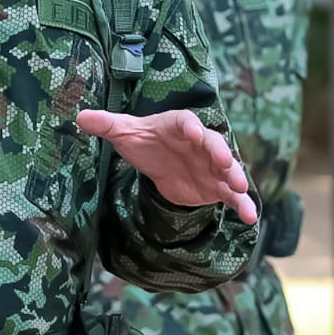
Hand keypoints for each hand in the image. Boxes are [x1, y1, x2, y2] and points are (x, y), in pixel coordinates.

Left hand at [77, 108, 257, 223]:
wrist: (160, 163)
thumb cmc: (144, 141)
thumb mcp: (124, 133)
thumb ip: (106, 124)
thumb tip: (81, 116)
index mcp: (179, 125)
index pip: (186, 122)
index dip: (190, 127)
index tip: (193, 132)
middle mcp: (200, 143)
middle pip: (213, 145)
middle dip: (220, 153)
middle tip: (226, 162)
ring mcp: (212, 165)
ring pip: (228, 170)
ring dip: (236, 177)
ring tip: (241, 188)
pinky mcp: (216, 187)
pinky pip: (232, 196)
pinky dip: (243, 204)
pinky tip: (252, 218)